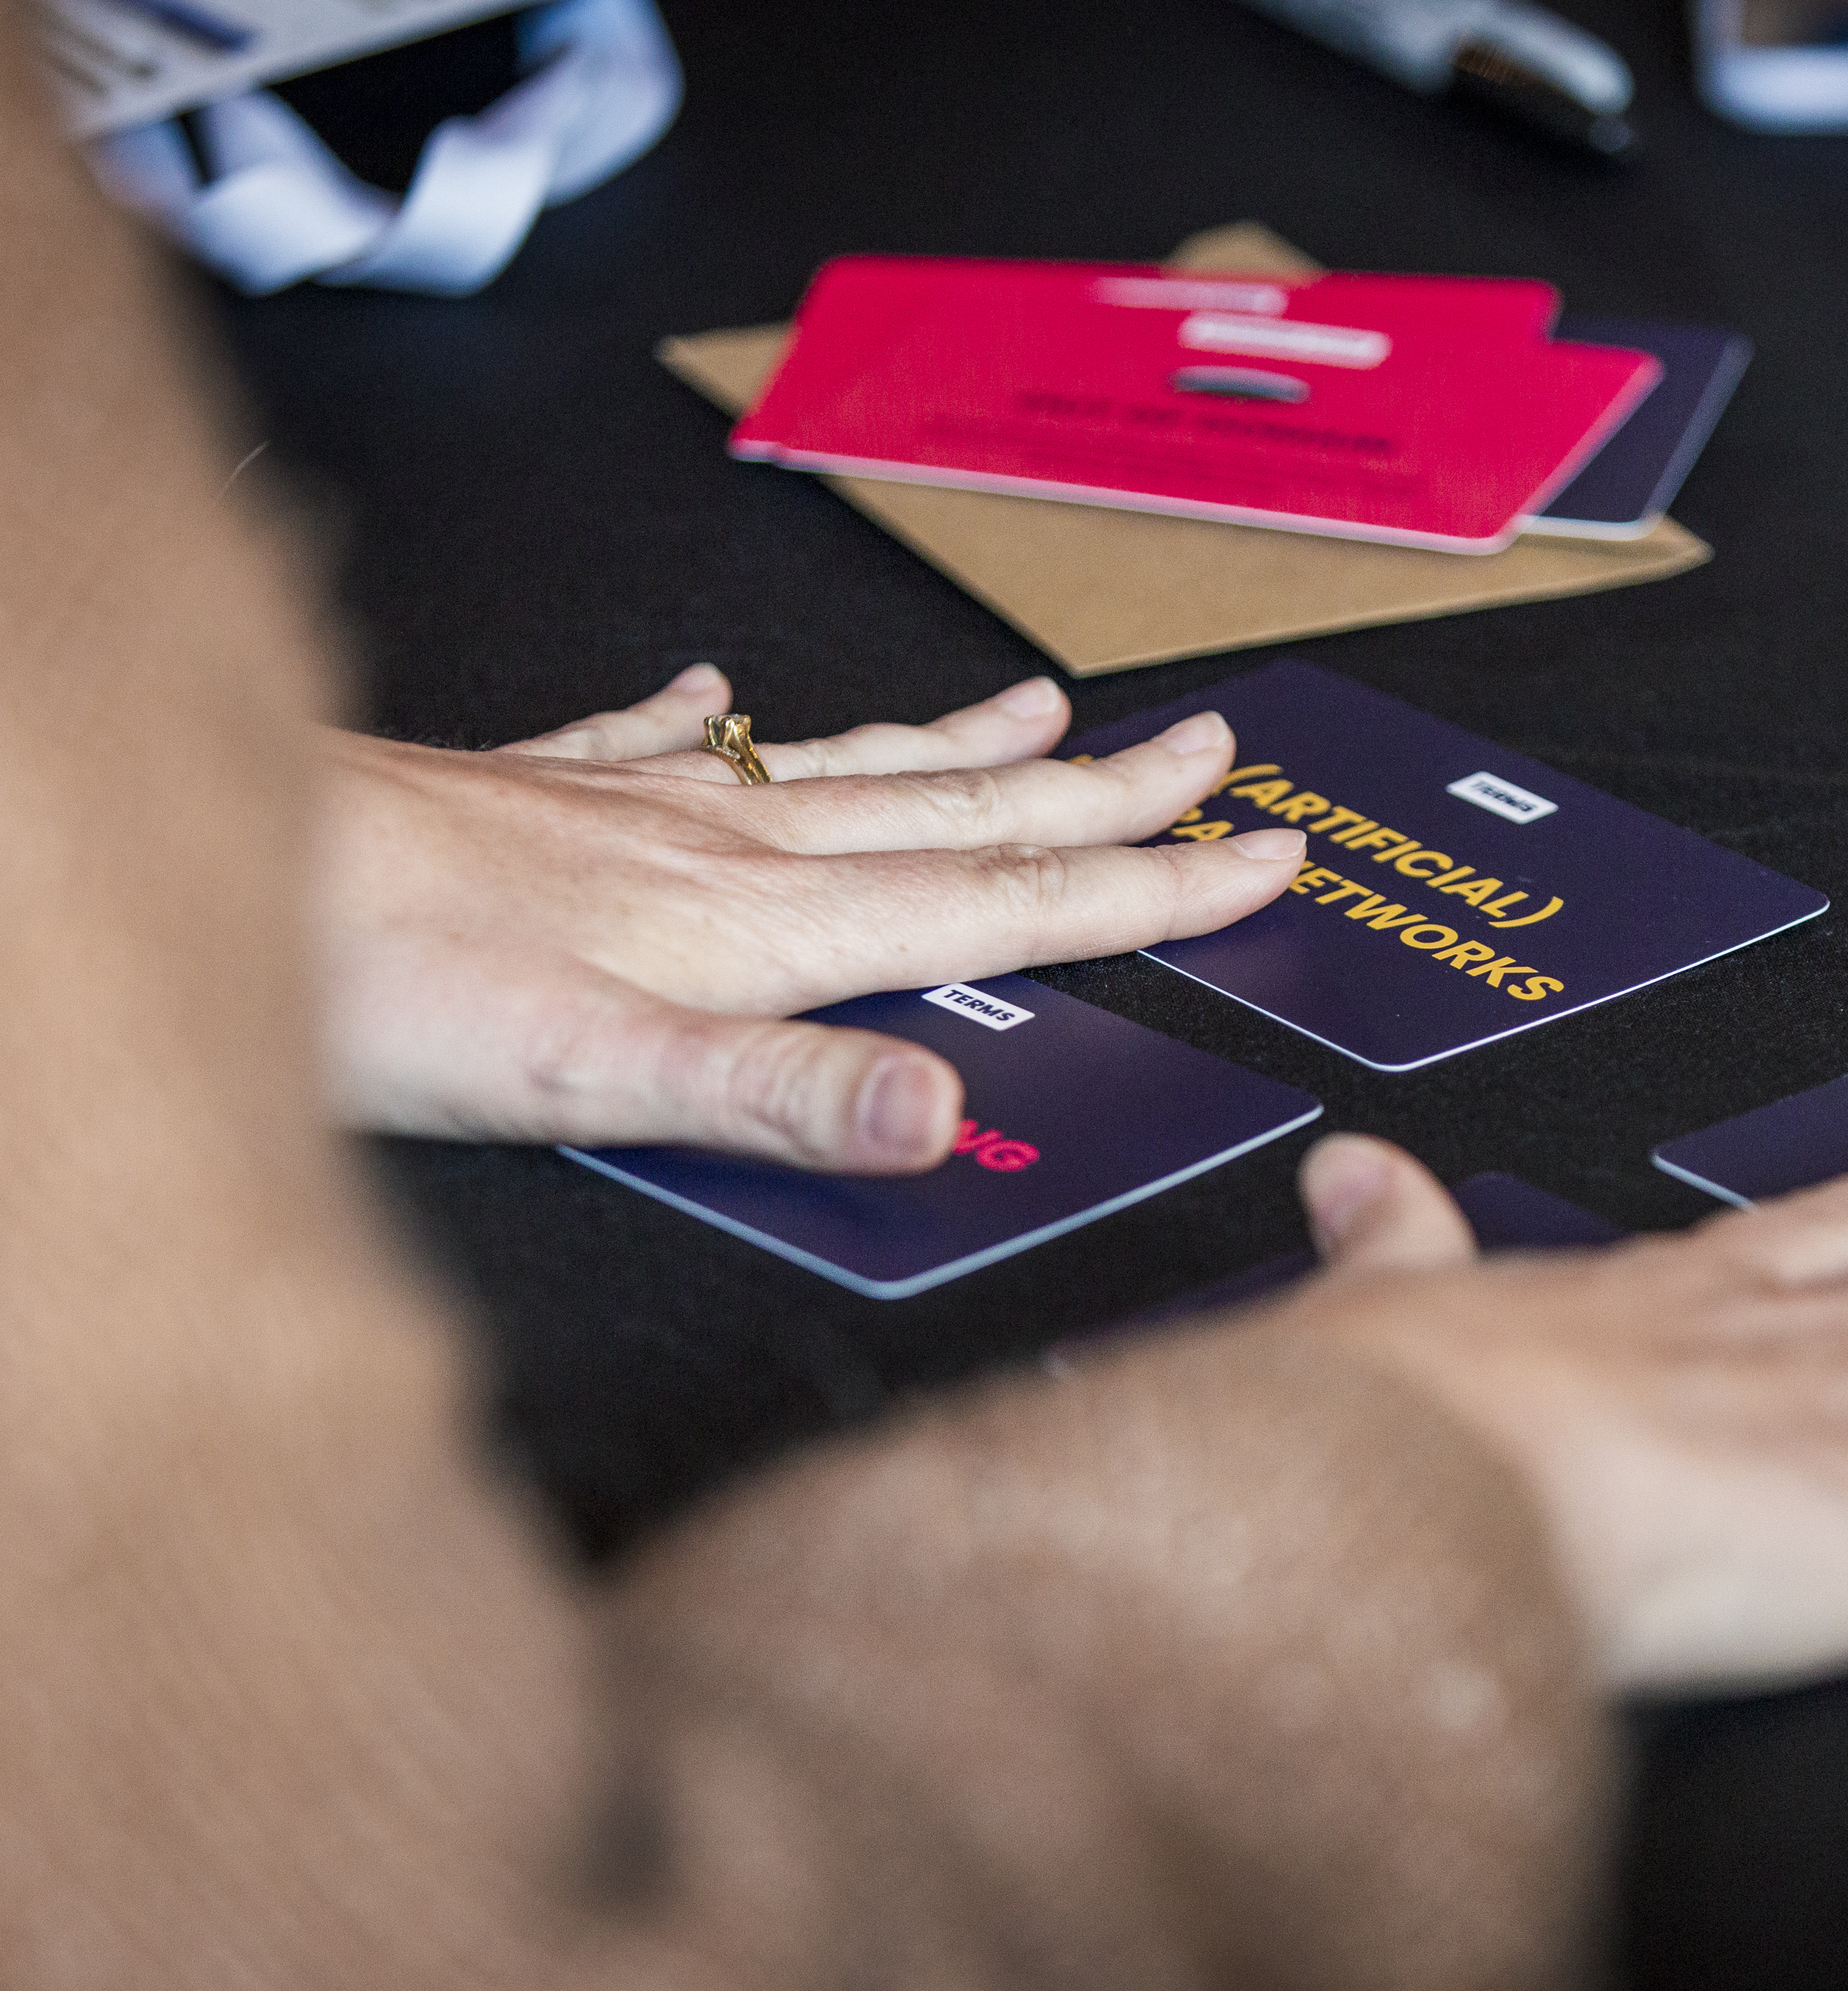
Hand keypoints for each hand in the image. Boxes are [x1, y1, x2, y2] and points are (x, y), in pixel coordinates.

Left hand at [314, 664, 1300, 1170]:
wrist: (216, 868)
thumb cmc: (373, 983)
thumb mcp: (589, 1078)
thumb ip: (778, 1096)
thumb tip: (945, 1117)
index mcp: (767, 924)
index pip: (1006, 899)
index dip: (1148, 883)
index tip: (1262, 853)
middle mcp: (726, 848)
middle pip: (960, 812)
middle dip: (1105, 790)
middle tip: (1213, 747)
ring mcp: (636, 810)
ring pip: (846, 769)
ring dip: (963, 744)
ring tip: (1052, 703)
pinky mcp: (542, 794)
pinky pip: (662, 741)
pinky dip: (717, 720)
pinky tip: (724, 695)